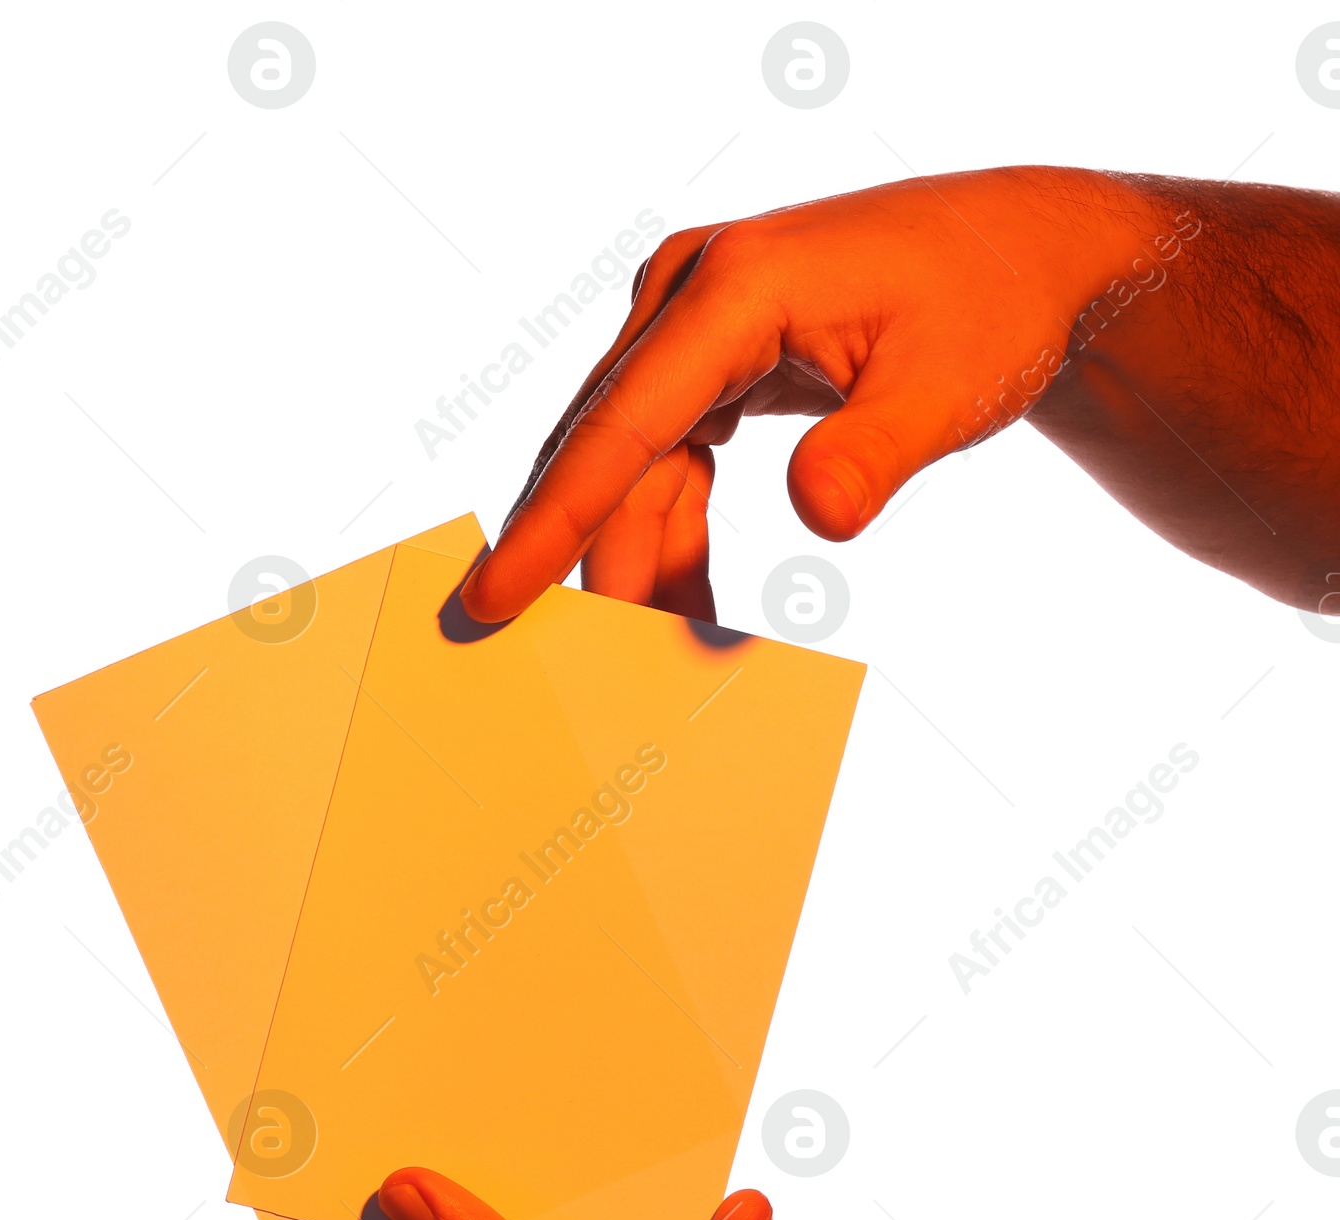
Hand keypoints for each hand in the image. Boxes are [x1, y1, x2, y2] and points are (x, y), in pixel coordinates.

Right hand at [460, 166, 1339, 619]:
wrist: (1026, 255)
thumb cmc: (991, 303)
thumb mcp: (950, 387)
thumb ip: (877, 454)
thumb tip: (821, 521)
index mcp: (734, 286)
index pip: (622, 422)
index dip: (555, 519)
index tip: (495, 597)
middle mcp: (692, 294)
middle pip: (610, 451)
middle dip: (586, 559)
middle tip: (571, 663)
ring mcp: (695, 324)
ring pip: (634, 466)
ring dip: (644, 561)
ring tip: (657, 651)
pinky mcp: (712, 357)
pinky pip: (670, 461)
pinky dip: (678, 535)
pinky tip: (692, 602)